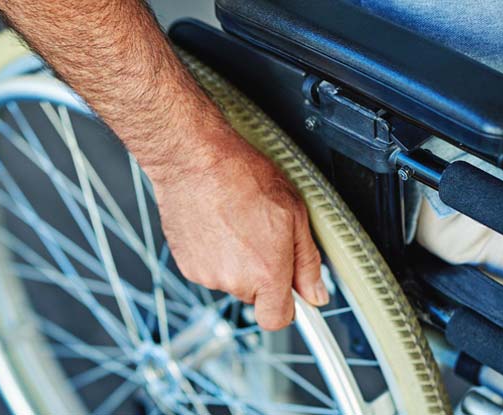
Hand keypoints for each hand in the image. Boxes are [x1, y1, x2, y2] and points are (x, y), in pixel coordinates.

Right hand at [147, 131, 327, 330]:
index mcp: (266, 272)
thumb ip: (306, 262)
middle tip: (260, 234)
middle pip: (254, 296)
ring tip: (235, 223)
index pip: (276, 319)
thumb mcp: (294, 214)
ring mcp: (206, 274)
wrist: (194, 160)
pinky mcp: (186, 265)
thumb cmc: (243, 177)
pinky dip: (214, 253)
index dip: (285, 306)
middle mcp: (234, 280)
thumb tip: (315, 294)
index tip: (288, 292)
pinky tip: (217, 225)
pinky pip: (208, 269)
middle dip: (261, 273)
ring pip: (230, 280)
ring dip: (235, 261)